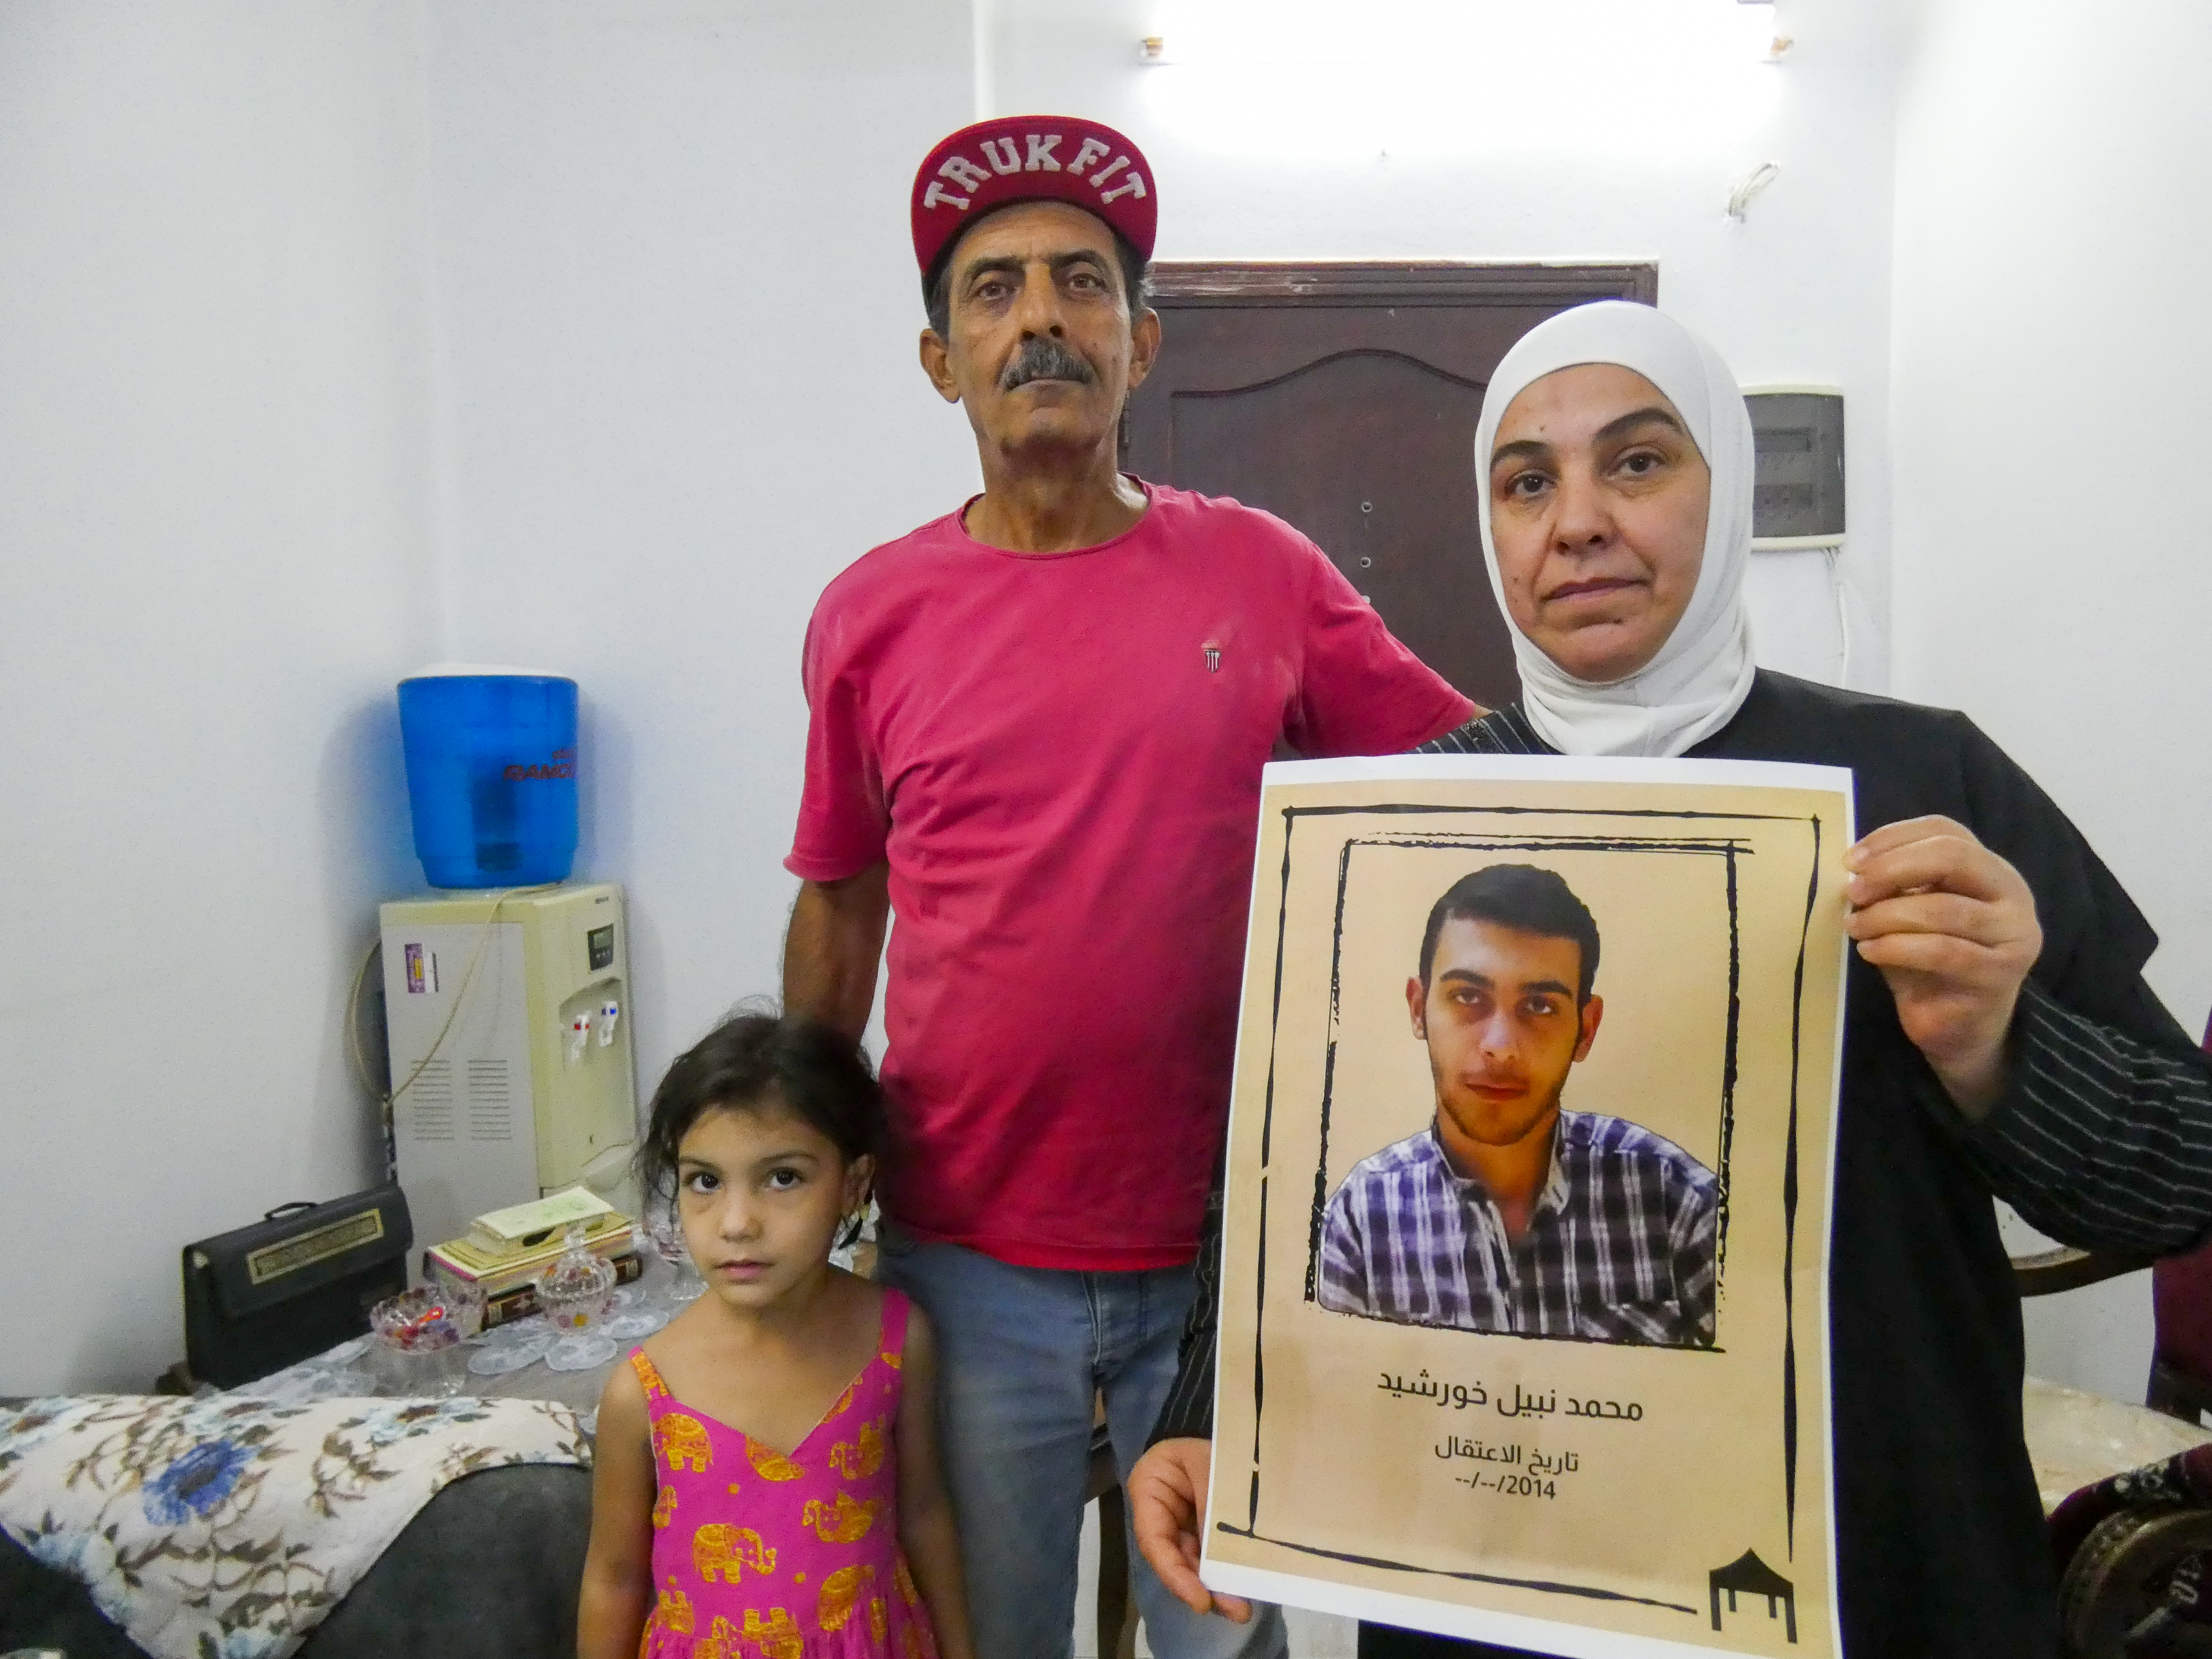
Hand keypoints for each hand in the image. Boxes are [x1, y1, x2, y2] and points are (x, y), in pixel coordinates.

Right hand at [1128, 1438, 1251, 1623]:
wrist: (1234, 1428)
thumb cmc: (1213, 1438)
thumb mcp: (1210, 1464)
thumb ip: (1211, 1505)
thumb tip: (1221, 1556)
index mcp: (1147, 1488)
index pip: (1154, 1540)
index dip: (1175, 1574)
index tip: (1201, 1600)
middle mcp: (1160, 1514)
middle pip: (1175, 1559)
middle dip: (1202, 1587)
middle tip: (1235, 1610)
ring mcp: (1182, 1525)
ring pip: (1195, 1564)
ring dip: (1217, 1588)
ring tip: (1242, 1608)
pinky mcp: (1203, 1532)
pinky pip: (1212, 1556)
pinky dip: (1226, 1573)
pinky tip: (1243, 1589)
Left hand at [1843, 815, 2040, 1115]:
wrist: (1960, 1027)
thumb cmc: (1929, 963)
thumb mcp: (1909, 914)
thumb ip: (1895, 886)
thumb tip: (1856, 868)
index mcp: (1990, 869)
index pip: (1945, 831)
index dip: (1894, 838)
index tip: (1850, 860)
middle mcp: (2012, 894)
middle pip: (1953, 856)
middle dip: (1892, 868)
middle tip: (1853, 891)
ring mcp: (2013, 934)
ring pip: (1943, 908)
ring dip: (1887, 915)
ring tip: (1856, 927)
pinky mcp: (2001, 974)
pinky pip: (1942, 951)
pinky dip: (1897, 948)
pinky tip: (1870, 951)